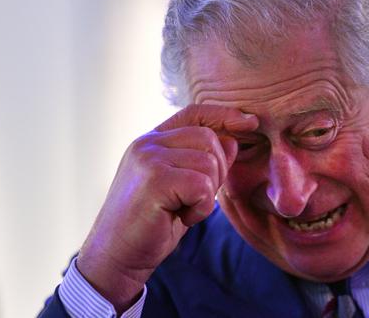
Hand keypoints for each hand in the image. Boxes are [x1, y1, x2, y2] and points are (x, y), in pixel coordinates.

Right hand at [76, 104, 257, 311]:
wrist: (118, 256)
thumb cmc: (153, 223)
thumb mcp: (184, 188)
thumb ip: (204, 163)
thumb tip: (233, 140)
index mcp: (152, 141)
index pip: (194, 113)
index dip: (225, 114)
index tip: (250, 123)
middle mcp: (147, 143)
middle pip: (208, 138)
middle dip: (216, 171)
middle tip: (195, 199)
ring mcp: (148, 158)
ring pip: (209, 162)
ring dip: (207, 194)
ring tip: (183, 209)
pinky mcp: (154, 179)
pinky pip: (201, 185)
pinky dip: (200, 208)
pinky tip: (179, 217)